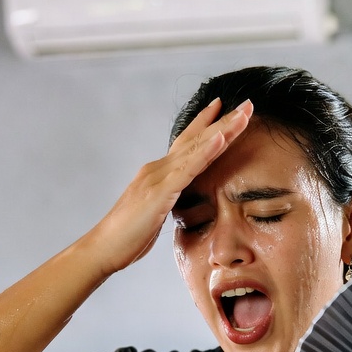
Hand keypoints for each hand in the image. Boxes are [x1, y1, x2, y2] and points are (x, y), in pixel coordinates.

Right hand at [86, 98, 252, 274]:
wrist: (103, 248)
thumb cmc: (127, 236)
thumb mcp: (154, 214)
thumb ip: (167, 200)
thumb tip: (178, 198)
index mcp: (159, 174)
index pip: (187, 144)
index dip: (206, 125)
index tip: (224, 108)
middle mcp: (158, 168)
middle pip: (196, 139)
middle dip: (224, 120)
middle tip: (248, 104)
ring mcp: (158, 177)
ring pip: (196, 148)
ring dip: (222, 129)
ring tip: (244, 113)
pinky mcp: (159, 192)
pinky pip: (188, 168)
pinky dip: (206, 152)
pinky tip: (221, 138)